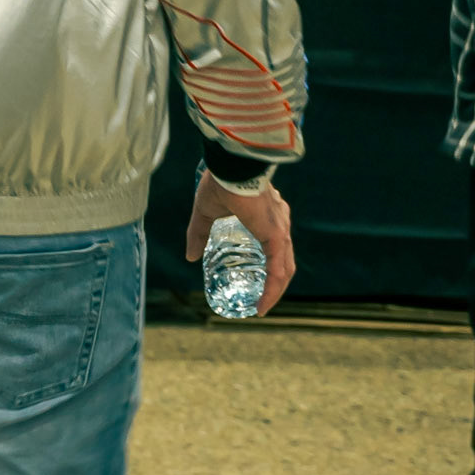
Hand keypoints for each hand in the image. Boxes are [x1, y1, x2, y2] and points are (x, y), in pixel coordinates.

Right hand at [185, 170, 295, 315]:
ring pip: (284, 269)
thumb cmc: (220, 181)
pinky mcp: (276, 236)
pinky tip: (262, 306)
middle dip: (274, 283)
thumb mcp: (206, 213)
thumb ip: (199, 234)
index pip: (277, 244)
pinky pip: (278, 270)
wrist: (230, 166)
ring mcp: (281, 229)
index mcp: (268, 214)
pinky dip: (272, 290)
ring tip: (260, 308)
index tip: (258, 279)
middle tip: (260, 300)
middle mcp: (280, 222)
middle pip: (284, 260)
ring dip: (274, 292)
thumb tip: (190, 256)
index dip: (270, 263)